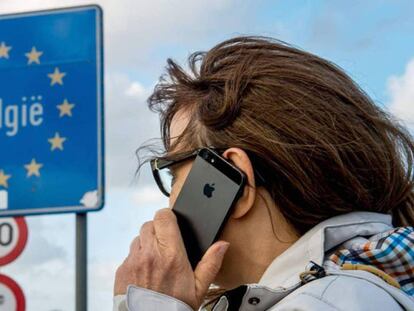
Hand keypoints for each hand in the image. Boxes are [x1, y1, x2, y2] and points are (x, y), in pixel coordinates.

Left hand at [114, 208, 229, 309]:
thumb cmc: (175, 308)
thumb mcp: (199, 288)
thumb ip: (211, 263)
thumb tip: (222, 245)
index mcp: (171, 255)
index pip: (163, 216)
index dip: (168, 217)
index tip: (172, 225)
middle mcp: (150, 254)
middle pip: (149, 224)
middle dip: (158, 231)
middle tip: (165, 247)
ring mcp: (133, 261)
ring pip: (138, 238)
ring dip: (146, 245)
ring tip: (155, 262)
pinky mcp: (122, 270)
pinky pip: (129, 254)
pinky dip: (137, 259)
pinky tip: (145, 272)